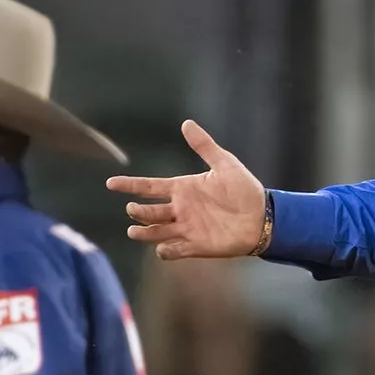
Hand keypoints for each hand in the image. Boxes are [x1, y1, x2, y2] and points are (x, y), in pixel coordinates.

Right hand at [107, 120, 267, 259]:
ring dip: (144, 232)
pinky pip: (175, 251)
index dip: (130, 185)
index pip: (149, 187)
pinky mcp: (196, 246)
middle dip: (138, 211)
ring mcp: (187, 228)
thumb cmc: (245, 190)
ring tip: (134, 230)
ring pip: (156, 232)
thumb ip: (205, 146)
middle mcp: (180, 209)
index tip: (111, 183)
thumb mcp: (225, 164)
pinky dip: (166, 251)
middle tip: (134, 209)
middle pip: (149, 211)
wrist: (263, 216)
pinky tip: (162, 248)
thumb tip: (186, 123)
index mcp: (183, 189)